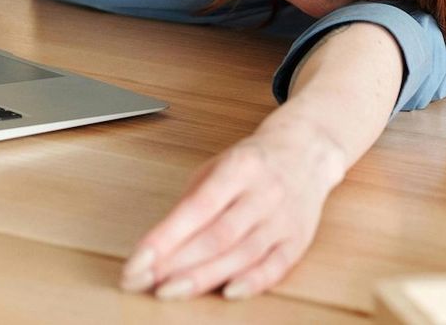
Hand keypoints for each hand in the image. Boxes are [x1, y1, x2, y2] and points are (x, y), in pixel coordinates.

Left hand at [119, 120, 344, 299]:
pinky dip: (252, 283)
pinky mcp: (299, 240)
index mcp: (240, 167)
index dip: (166, 236)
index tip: (138, 259)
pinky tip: (226, 293)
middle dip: (177, 263)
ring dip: (203, 278)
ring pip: (242, 255)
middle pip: (218, 236)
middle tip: (144, 281)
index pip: (198, 207)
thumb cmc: (254, 162)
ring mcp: (284, 218)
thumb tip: (161, 242)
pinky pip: (276, 267)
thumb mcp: (218, 165)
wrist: (306, 152)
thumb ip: (192, 199)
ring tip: (169, 291)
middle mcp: (264, 193)